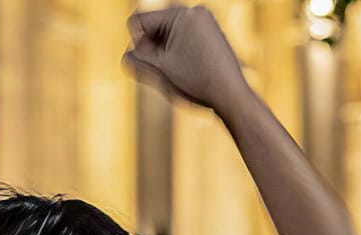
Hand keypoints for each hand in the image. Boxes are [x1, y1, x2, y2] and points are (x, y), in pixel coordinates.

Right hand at [124, 5, 249, 110]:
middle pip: (154, 25)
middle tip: (168, 68)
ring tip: (180, 70)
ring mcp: (205, 20)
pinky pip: (184, 37)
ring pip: (168, 33)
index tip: (154, 63)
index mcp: (181, 13)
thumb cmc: (197, 83)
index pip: (138, 22)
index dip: (137, 45)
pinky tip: (188, 67)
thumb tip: (128, 54)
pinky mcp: (212, 32)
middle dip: (153, 47)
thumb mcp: (158, 70)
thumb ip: (135, 59)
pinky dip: (179, 51)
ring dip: (164, 50)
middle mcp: (195, 11)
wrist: (232, 96)